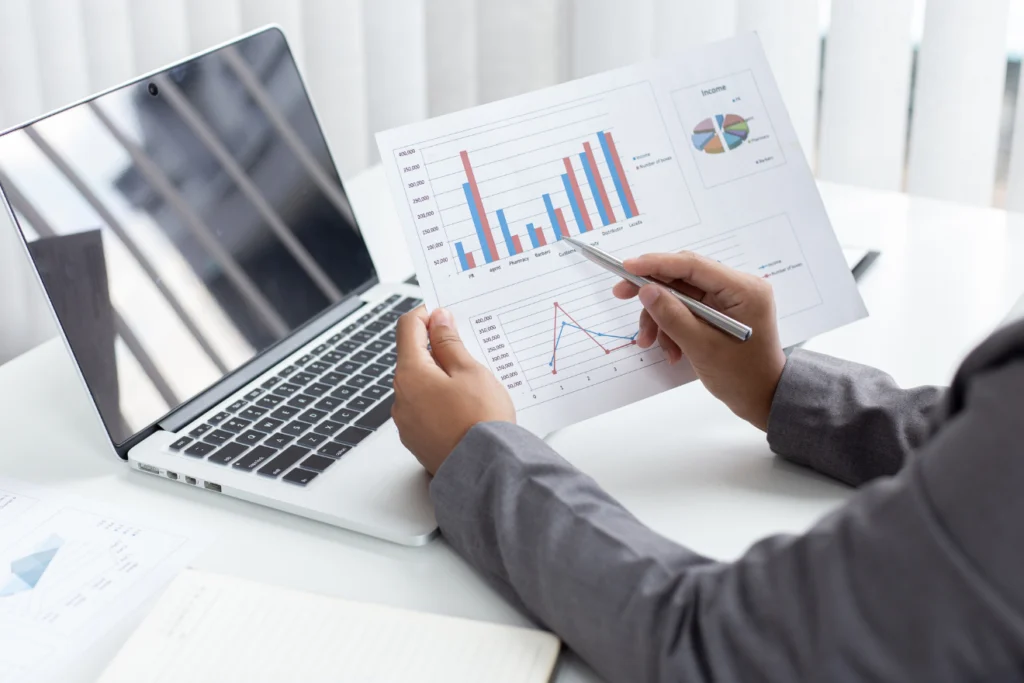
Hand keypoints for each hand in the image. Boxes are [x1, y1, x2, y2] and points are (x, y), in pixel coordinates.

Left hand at [393, 306, 515, 474]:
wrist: (485, 470)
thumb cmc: (480, 421)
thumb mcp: (470, 371)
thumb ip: (449, 342)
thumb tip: (438, 320)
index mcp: (410, 374)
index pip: (407, 328)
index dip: (425, 315)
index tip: (443, 314)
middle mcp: (400, 398)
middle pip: (413, 359)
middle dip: (437, 349)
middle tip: (468, 350)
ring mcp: (406, 422)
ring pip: (420, 387)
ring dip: (439, 379)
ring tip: (472, 387)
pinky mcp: (417, 441)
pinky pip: (425, 411)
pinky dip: (440, 403)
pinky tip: (465, 409)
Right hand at [612, 251, 785, 429]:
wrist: (762, 399)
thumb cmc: (741, 377)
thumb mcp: (702, 347)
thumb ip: (672, 316)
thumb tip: (647, 290)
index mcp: (743, 289)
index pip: (693, 265)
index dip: (657, 263)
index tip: (627, 267)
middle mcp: (738, 287)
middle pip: (684, 276)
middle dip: (654, 293)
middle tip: (621, 294)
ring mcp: (729, 300)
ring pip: (681, 295)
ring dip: (660, 317)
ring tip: (650, 342)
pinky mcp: (720, 312)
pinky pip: (687, 310)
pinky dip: (672, 326)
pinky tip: (670, 349)